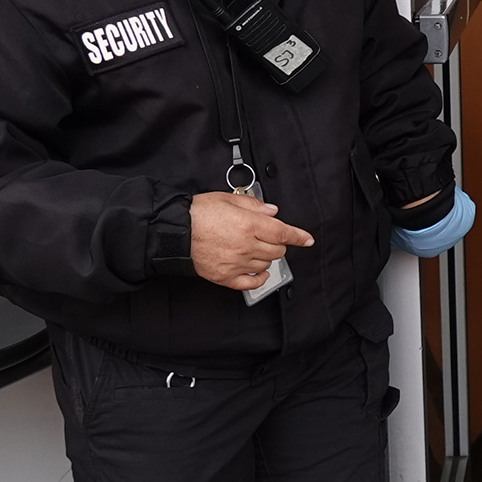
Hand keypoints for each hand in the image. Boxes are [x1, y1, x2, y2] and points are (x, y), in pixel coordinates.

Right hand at [189, 190, 311, 290]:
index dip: (299, 236)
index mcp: (249, 224)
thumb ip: (253, 205)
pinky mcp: (225, 277)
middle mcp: (246, 246)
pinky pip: (250, 283)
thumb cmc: (196, 213)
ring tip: (254, 249)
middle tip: (268, 237)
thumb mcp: (227, 198)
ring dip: (266, 257)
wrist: (173, 231)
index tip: (307, 239)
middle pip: (277, 250)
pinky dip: (259, 278)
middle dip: (278, 243)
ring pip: (265, 264)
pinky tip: (258, 273)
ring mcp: (236, 263)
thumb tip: (272, 211)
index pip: (283, 233)